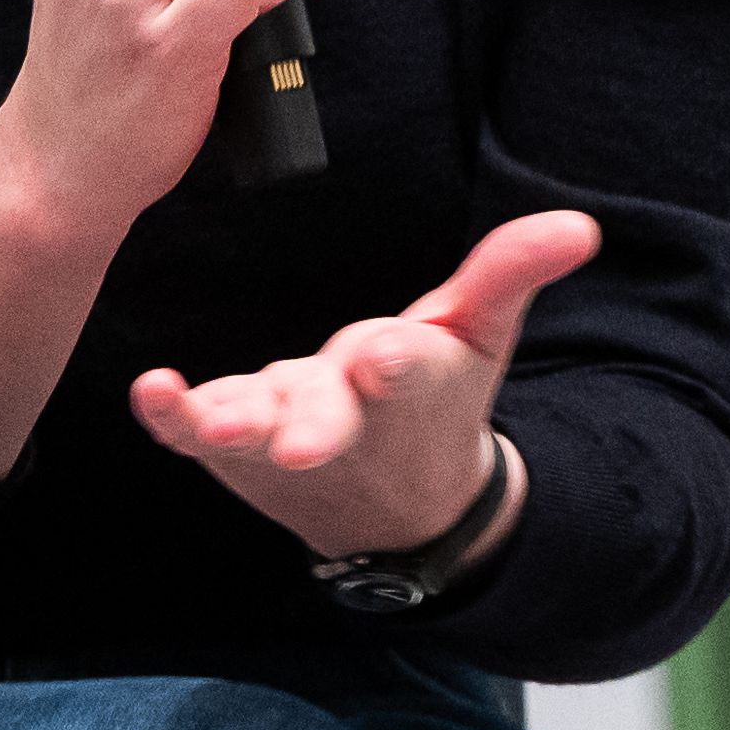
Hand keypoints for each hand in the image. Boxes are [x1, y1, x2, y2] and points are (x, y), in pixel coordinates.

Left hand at [130, 209, 600, 562]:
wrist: (393, 504)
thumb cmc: (436, 399)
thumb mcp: (480, 332)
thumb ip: (512, 271)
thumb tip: (579, 225)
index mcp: (410, 385)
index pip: (408, 372)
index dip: (398, 363)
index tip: (386, 355)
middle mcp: (345, 418)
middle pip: (328, 418)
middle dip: (314, 424)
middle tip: (298, 437)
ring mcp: (281, 436)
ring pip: (258, 433)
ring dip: (234, 426)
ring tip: (210, 419)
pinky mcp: (230, 447)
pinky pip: (191, 434)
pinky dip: (169, 417)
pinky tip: (149, 391)